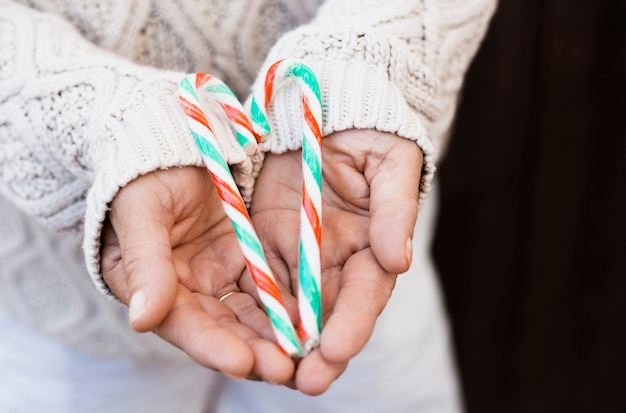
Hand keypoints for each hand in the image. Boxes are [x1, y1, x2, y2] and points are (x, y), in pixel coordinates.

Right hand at [100, 166, 293, 382]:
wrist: (172, 137)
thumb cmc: (145, 171)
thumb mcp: (141, 210)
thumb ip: (145, 263)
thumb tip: (142, 320)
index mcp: (152, 284)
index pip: (183, 323)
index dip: (212, 345)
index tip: (243, 363)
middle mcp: (188, 289)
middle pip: (224, 329)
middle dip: (254, 352)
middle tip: (287, 371)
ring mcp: (220, 274)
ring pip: (252, 315)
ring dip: (277, 337)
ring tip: (307, 357)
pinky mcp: (247, 257)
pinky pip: (272, 286)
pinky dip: (290, 305)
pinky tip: (314, 320)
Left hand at [246, 129, 422, 394]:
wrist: (329, 108)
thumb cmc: (371, 134)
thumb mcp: (390, 163)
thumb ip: (393, 210)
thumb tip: (398, 260)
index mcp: (372, 245)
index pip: (366, 293)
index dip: (354, 322)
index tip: (336, 350)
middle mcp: (337, 260)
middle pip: (329, 313)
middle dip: (318, 351)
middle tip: (306, 384)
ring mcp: (301, 255)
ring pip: (291, 307)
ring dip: (281, 341)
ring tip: (269, 373)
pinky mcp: (268, 243)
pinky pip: (258, 281)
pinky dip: (252, 310)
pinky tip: (239, 335)